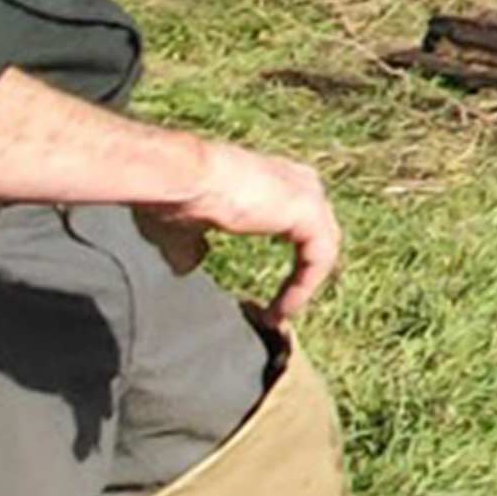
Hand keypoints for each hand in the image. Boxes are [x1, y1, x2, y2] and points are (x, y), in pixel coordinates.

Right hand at [159, 139, 343, 320]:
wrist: (179, 178)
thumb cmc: (174, 196)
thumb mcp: (180, 229)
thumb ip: (190, 246)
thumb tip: (189, 264)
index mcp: (272, 181)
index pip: (298, 222)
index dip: (290, 259)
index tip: (267, 294)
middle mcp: (297, 181)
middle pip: (318, 235)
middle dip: (303, 274)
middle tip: (280, 309)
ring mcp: (307, 193)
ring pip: (322, 249)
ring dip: (303, 287)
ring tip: (278, 316)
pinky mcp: (309, 210)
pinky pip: (320, 258)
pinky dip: (303, 288)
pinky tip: (280, 311)